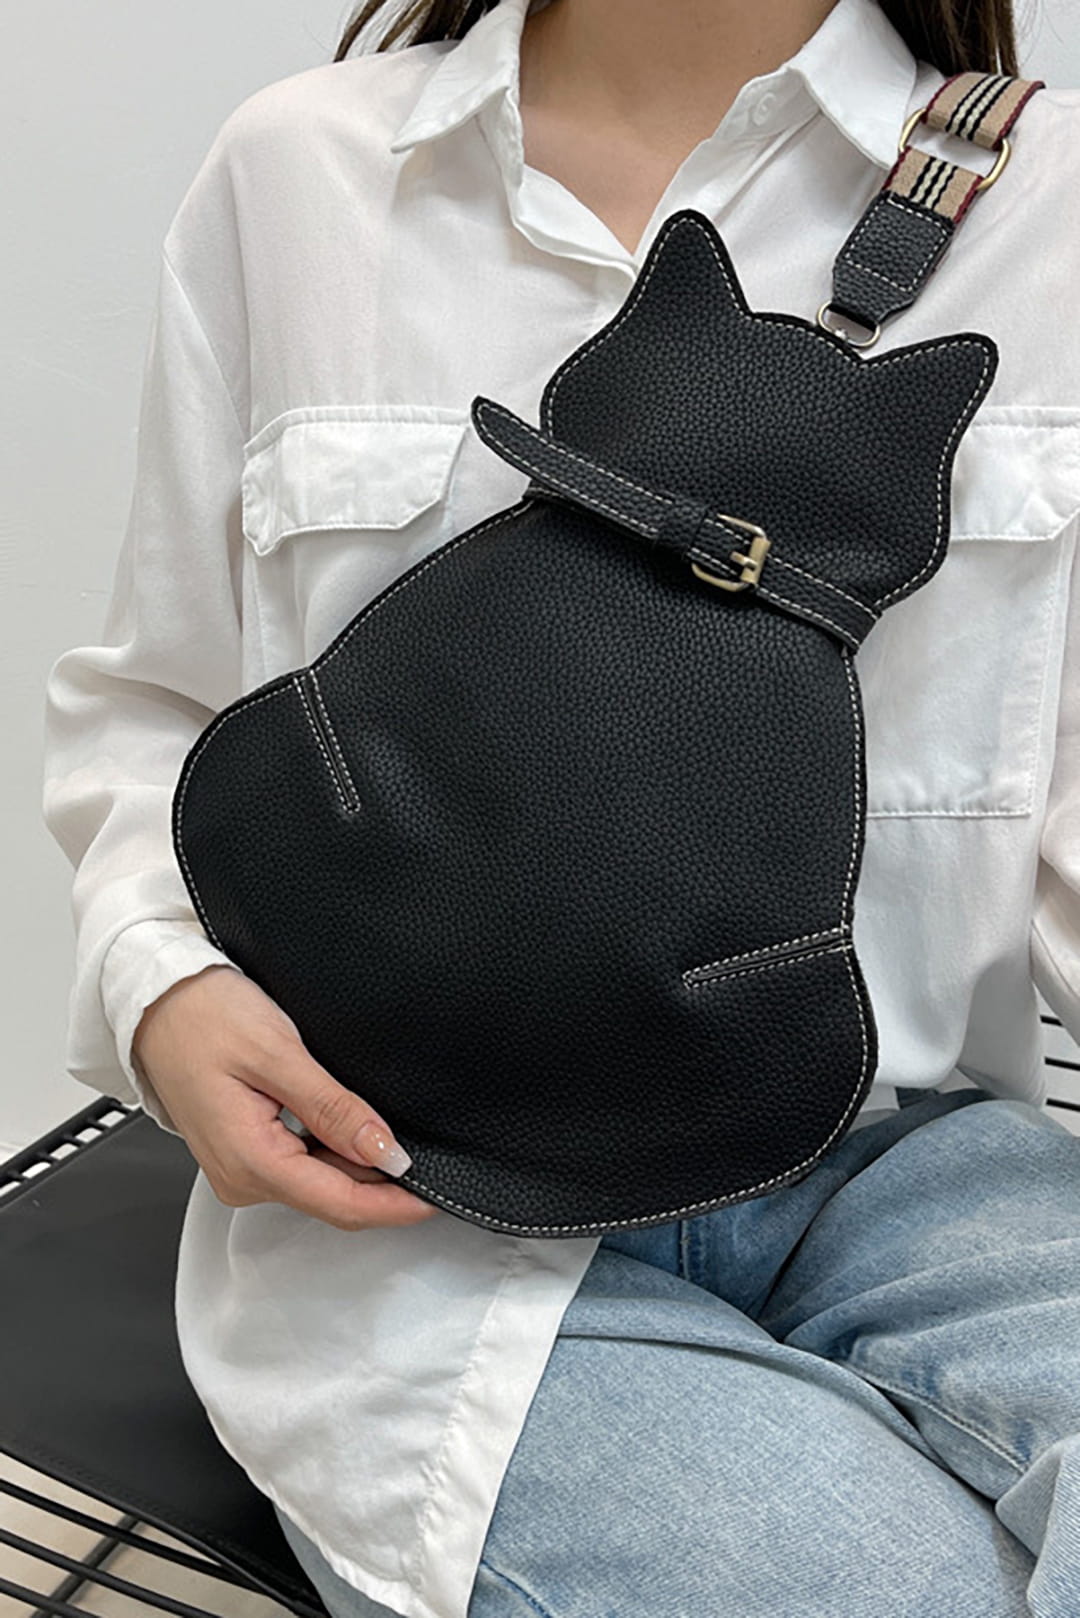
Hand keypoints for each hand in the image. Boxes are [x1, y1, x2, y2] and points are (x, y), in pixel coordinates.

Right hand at [131, 964, 439, 1230]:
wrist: (156, 1000)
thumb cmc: (203, 1016)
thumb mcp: (278, 1054)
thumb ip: (333, 1108)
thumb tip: (384, 1151)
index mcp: (250, 1162)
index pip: (338, 1204)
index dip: (394, 1205)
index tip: (435, 1198)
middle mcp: (242, 1178)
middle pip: (332, 1198)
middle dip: (382, 1187)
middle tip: (427, 1158)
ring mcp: (241, 1168)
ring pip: (319, 1184)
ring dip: (360, 1168)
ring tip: (395, 1136)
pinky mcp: (243, 1152)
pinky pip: (301, 1166)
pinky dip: (334, 1153)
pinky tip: (353, 1127)